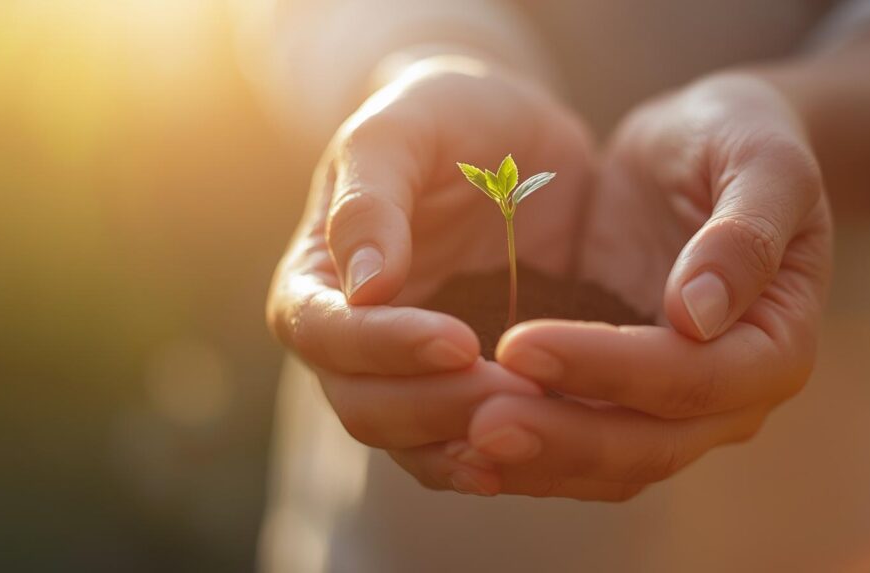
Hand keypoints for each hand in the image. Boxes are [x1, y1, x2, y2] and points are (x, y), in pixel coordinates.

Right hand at [266, 57, 594, 494]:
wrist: (506, 138)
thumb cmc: (442, 119)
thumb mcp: (402, 129)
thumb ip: (371, 200)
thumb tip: (365, 289)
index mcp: (318, 280)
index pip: (326, 334)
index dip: (384, 348)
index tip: (458, 341)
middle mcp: (352, 342)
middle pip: (366, 406)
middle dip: (436, 408)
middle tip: (514, 391)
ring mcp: (408, 374)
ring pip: (418, 444)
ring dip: (473, 443)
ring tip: (540, 428)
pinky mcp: (466, 388)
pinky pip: (471, 445)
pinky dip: (505, 456)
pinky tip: (551, 446)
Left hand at [455, 74, 832, 499]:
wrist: (702, 151)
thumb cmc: (739, 140)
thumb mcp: (760, 161)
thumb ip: (745, 234)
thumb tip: (700, 315)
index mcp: (775, 345)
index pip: (692, 378)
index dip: (607, 369)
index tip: (520, 343)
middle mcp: (729, 397)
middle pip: (646, 444)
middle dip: (560, 437)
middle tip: (476, 420)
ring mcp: (673, 407)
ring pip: (605, 463)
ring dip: (534, 460)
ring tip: (454, 438)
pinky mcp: (619, 396)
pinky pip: (573, 442)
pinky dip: (523, 451)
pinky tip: (456, 436)